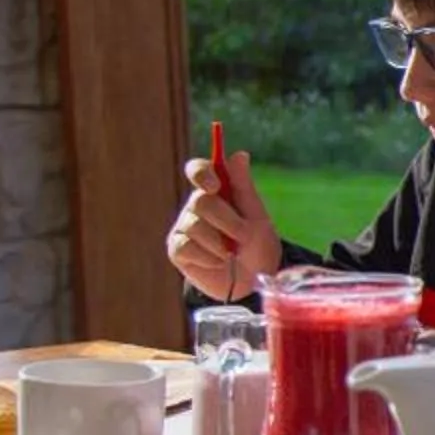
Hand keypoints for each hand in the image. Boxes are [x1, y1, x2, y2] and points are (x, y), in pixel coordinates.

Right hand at [167, 149, 282, 301]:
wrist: (253, 280)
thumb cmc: (257, 244)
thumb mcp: (257, 216)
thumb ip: (244, 187)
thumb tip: (239, 154)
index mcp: (215, 192)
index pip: (197, 170)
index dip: (202, 173)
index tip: (215, 186)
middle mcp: (195, 206)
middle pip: (200, 201)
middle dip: (227, 220)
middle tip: (243, 235)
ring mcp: (184, 227)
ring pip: (195, 226)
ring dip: (221, 243)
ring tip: (232, 253)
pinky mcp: (177, 249)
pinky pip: (187, 247)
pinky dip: (209, 257)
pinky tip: (218, 262)